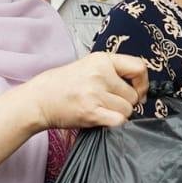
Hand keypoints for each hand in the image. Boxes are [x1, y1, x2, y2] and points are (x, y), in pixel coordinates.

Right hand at [24, 52, 148, 129]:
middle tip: (110, 103)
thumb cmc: (63, 85)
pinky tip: (101, 118)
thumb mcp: (89, 66)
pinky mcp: (91, 112)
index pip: (139, 67)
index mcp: (101, 59)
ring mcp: (95, 93)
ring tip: (102, 109)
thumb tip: (140, 89)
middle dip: (126, 103)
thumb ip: (113, 72)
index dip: (142, 83)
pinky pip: (119, 121)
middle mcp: (100, 74)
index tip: (137, 91)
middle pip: (133, 95)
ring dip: (119, 114)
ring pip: (127, 110)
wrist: (39, 99)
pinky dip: (114, 123)